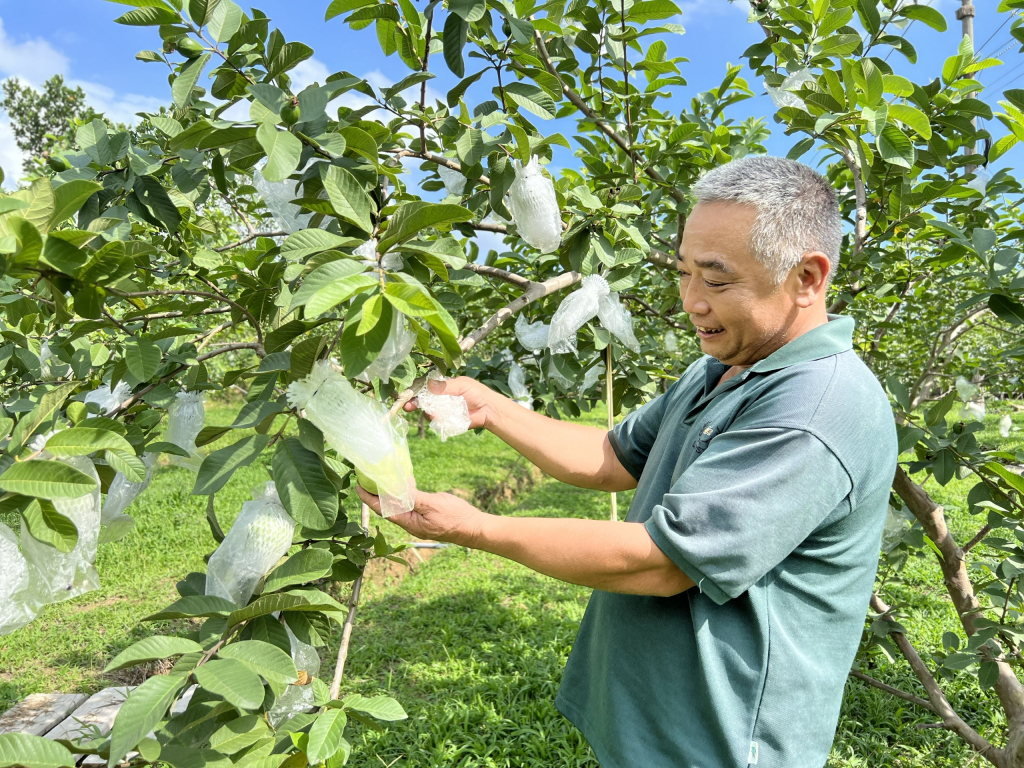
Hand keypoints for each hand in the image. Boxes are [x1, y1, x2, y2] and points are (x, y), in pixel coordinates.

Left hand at [356, 487, 485, 545]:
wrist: (474, 528)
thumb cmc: (455, 518)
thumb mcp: (433, 505)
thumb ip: (414, 498)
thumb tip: (396, 490)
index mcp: (409, 522)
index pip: (383, 510)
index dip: (369, 499)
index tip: (358, 487)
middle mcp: (410, 523)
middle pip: (387, 508)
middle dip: (375, 495)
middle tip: (366, 479)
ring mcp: (418, 520)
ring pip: (398, 506)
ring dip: (388, 494)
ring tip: (381, 479)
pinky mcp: (425, 516)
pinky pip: (409, 504)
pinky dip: (403, 494)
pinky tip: (405, 483)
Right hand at [404, 375, 496, 429]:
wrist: (488, 409)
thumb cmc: (476, 393)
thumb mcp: (462, 384)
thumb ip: (446, 386)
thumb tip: (429, 385)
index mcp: (442, 388)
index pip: (425, 389)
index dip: (416, 391)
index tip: (407, 394)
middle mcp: (440, 400)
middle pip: (423, 402)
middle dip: (413, 404)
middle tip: (408, 407)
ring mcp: (443, 412)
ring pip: (429, 412)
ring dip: (428, 412)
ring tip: (432, 412)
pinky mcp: (447, 422)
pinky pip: (437, 422)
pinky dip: (437, 420)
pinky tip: (439, 418)